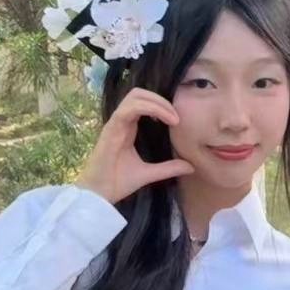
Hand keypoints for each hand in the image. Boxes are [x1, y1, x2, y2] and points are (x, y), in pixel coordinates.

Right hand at [76, 88, 193, 204]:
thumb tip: (191, 166)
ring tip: (173, 117)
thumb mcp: (149, 173)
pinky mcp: (110, 129)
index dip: (161, 105)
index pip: (143, 103)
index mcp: (128, 128)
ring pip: (134, 97)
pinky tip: (163, 120)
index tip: (178, 120)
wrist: (98, 195)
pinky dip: (148, 108)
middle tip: (177, 116)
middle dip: (160, 99)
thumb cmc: (117, 182)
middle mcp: (121, 122)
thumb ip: (168, 168)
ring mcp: (115, 124)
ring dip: (157, 102)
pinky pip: (128, 109)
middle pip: (138, 94)